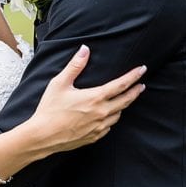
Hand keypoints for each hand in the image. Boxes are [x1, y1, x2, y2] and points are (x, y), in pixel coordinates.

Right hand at [30, 45, 145, 151]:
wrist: (42, 136)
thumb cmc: (50, 109)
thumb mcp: (60, 83)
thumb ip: (75, 65)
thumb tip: (85, 49)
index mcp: (95, 98)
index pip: (120, 85)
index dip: (133, 76)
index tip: (142, 69)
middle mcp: (101, 113)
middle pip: (125, 101)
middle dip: (135, 92)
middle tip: (141, 85)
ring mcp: (98, 127)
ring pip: (118, 115)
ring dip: (123, 106)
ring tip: (124, 99)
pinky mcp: (93, 137)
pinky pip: (108, 126)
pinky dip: (111, 118)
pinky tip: (108, 116)